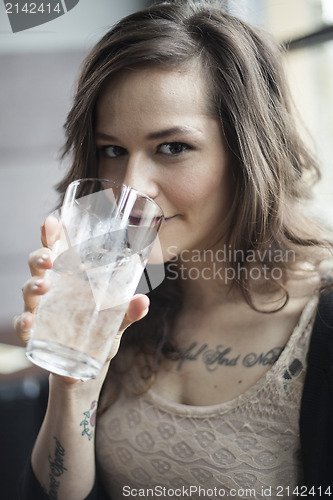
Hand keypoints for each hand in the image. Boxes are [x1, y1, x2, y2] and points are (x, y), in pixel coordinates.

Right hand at [13, 215, 149, 362]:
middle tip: (49, 259)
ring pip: (28, 292)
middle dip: (40, 258)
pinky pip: (23, 324)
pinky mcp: (36, 334)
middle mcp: (53, 290)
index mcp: (72, 278)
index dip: (51, 235)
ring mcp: (42, 310)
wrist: (91, 363)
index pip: (58, 250)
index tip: (51, 222)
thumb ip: (130, 310)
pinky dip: (23, 323)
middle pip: (39, 266)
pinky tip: (29, 322)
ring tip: (43, 287)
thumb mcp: (119, 319)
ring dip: (33, 287)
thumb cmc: (102, 329)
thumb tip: (143, 301)